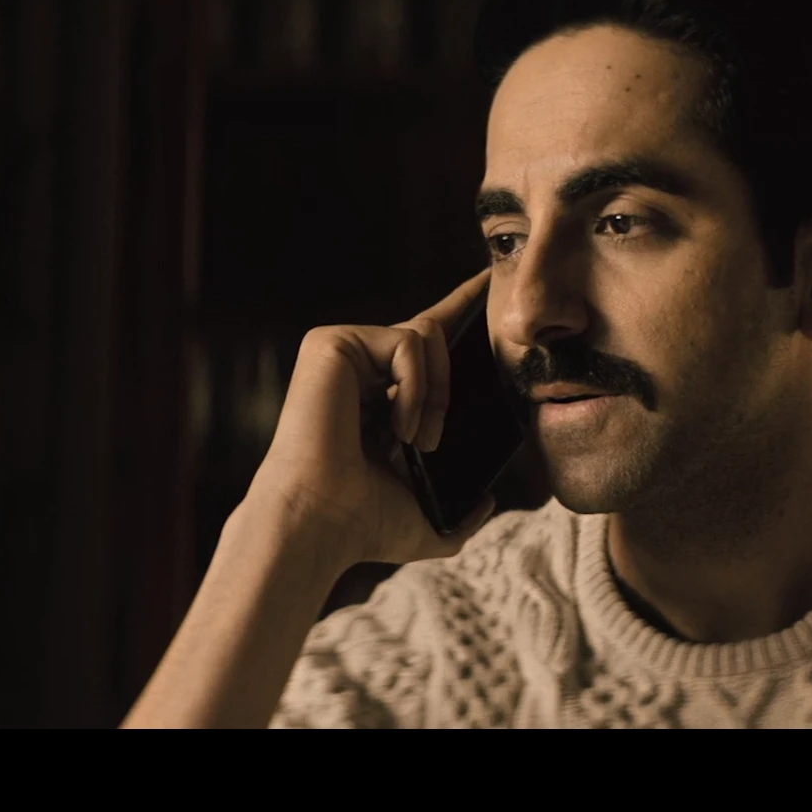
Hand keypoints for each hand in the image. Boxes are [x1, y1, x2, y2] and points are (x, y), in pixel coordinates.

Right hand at [239, 269, 498, 572]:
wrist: (323, 521)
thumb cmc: (361, 526)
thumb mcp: (427, 521)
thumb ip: (463, 512)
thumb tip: (488, 501)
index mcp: (377, 396)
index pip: (423, 343)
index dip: (457, 309)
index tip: (486, 284)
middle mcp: (358, 367)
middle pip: (433, 335)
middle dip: (447, 390)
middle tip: (427, 442)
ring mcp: (343, 350)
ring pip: (425, 335)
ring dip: (435, 394)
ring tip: (413, 440)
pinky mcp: (332, 342)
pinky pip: (407, 340)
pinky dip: (415, 386)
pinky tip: (394, 425)